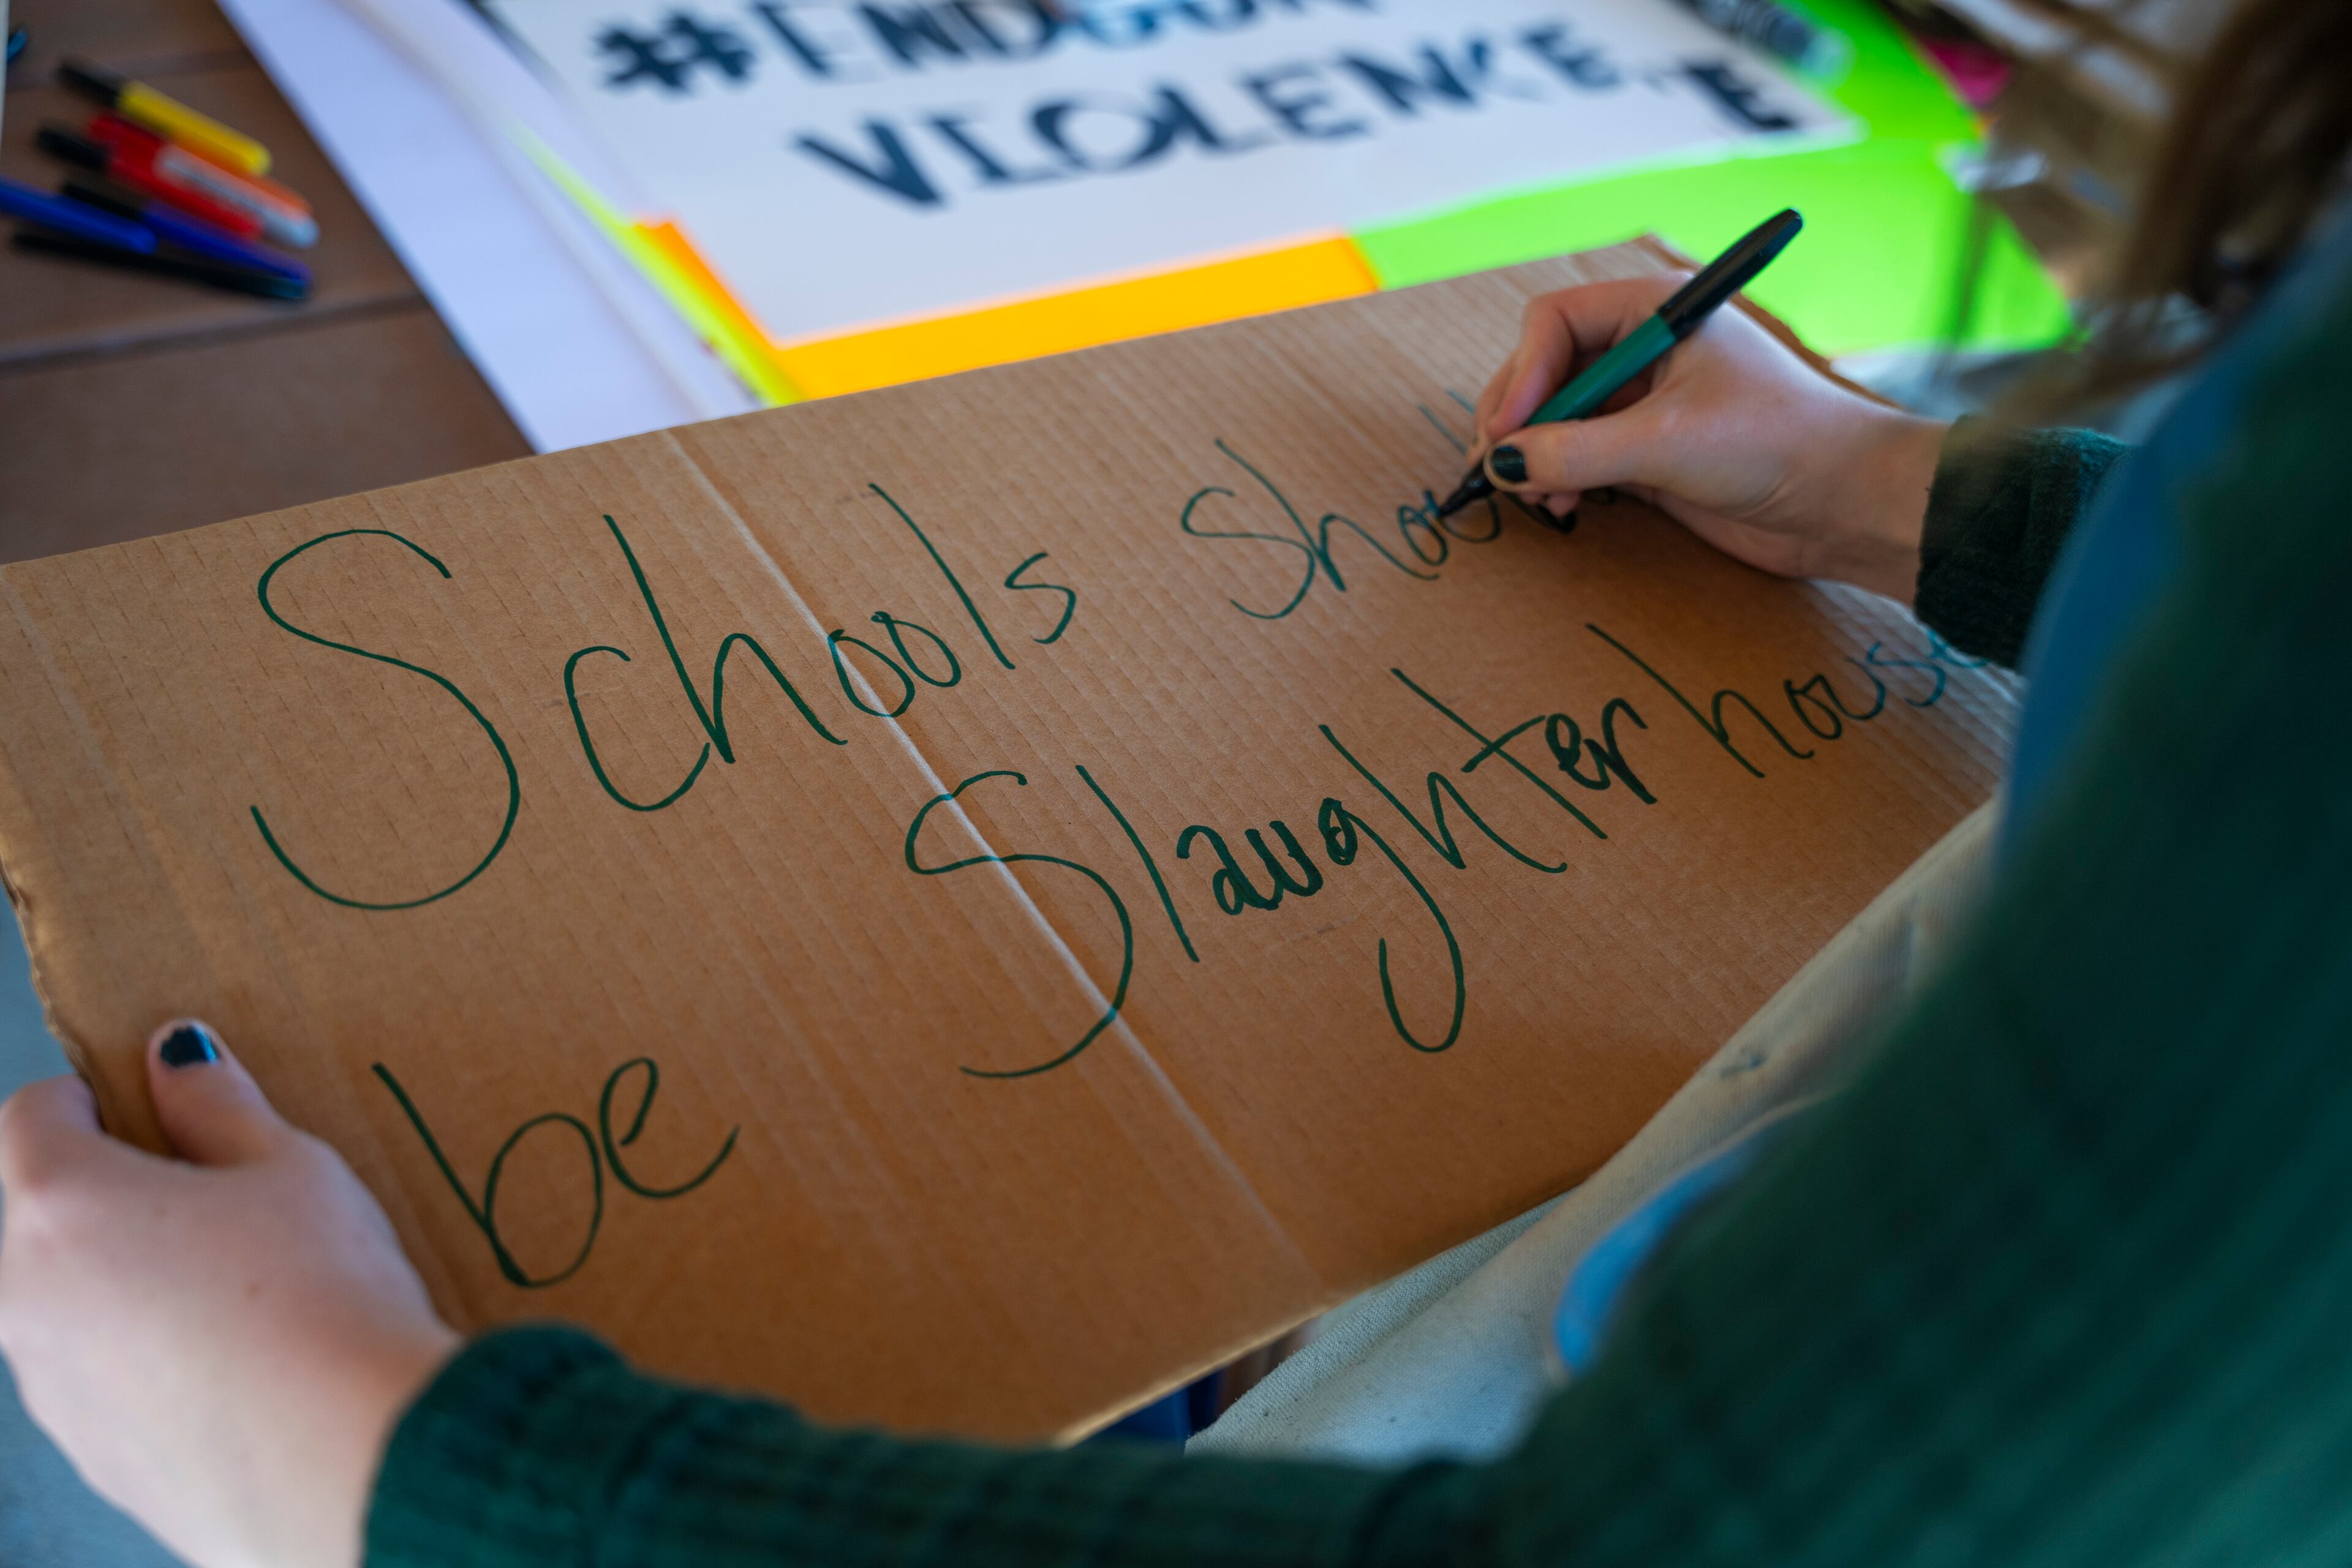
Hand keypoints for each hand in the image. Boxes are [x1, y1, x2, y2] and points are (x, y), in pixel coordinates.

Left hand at [0, 1022, 456, 1567]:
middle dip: (111, 1198)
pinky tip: (238, 1364)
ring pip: (65, 1304)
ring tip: (239, 1292)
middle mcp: (23, 1296)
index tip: (153, 1107)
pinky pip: (100, 1381)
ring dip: (124, 1283)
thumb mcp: (290, 1168)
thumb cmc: (320, 1292)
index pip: (32, 1116)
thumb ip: (218, 1107)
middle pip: (38, 1217)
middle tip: (217, 1202)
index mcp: (60, 1204)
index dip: (93, 1098)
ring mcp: (49, 1387)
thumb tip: (176, 1054)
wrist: (347, 1456)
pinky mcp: (91, 1454)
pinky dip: (147, 1360)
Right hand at [1471, 273, 1950, 604]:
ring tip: (1532, 496)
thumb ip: (1576, 451)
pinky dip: (1558, 479)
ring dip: (1534, 455)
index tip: (1511, 429)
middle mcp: (1646, 350)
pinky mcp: (1650, 453)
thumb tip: (1501, 462)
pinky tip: (1559, 506)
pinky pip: (1579, 457)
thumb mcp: (1666, 441)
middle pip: (1547, 370)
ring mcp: (1646, 403)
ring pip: (1558, 418)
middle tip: (1497, 465)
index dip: (1524, 373)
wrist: (1847, 502)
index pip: (1555, 322)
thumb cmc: (1778, 442)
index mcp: (1656, 313)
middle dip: (1519, 418)